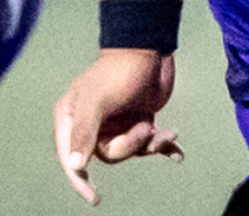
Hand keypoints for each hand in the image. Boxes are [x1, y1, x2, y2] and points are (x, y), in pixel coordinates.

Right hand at [54, 48, 182, 204]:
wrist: (151, 48)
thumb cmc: (120, 71)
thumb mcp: (98, 101)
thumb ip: (84, 132)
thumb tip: (74, 166)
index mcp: (72, 117)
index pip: (71, 158)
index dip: (80, 181)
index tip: (94, 199)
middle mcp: (92, 123)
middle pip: (107, 156)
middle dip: (130, 145)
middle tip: (145, 127)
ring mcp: (116, 123)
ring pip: (130, 152)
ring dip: (148, 143)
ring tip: (162, 128)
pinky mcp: (139, 120)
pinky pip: (148, 145)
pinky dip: (163, 146)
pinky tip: (177, 152)